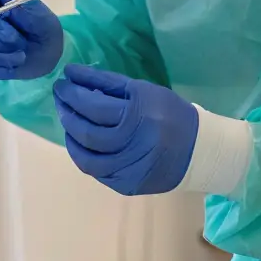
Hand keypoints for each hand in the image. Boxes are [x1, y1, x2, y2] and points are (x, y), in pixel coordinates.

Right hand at [0, 0, 63, 81]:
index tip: (6, 17)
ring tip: (22, 56)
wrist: (46, 54)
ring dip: (3, 56)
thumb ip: (26, 13)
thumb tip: (7, 10)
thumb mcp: (43, 20)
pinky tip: (14, 65)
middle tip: (21, 44)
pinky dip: (1, 69)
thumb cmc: (42, 30)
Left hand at [53, 64, 197, 194]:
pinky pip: (96, 172)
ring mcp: (130, 170)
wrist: (199, 150)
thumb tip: (73, 75)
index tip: (62, 82)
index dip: (72, 94)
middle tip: (60, 99)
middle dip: (67, 113)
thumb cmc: (169, 113)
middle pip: (87, 132)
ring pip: (86, 158)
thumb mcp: (142, 90)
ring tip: (67, 121)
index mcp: (138, 116)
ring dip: (71, 137)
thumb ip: (106, 83)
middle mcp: (133, 146)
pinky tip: (80, 143)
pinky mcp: (128, 185)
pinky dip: (83, 156)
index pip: (93, 105)